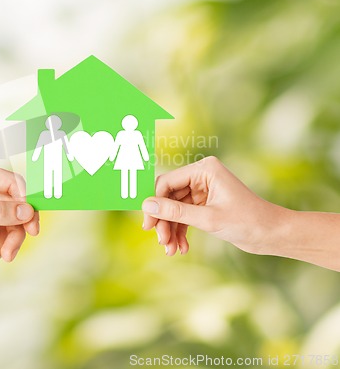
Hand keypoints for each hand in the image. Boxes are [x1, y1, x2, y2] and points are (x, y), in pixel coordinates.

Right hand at [142, 156, 286, 256]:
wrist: (272, 235)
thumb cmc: (247, 221)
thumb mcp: (208, 219)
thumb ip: (176, 212)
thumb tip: (147, 207)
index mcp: (204, 169)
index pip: (167, 182)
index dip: (155, 203)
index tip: (149, 225)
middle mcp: (201, 176)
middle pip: (169, 197)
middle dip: (164, 221)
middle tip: (162, 242)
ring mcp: (203, 190)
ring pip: (175, 209)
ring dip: (171, 229)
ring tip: (171, 250)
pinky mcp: (205, 203)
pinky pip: (184, 215)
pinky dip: (181, 231)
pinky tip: (181, 247)